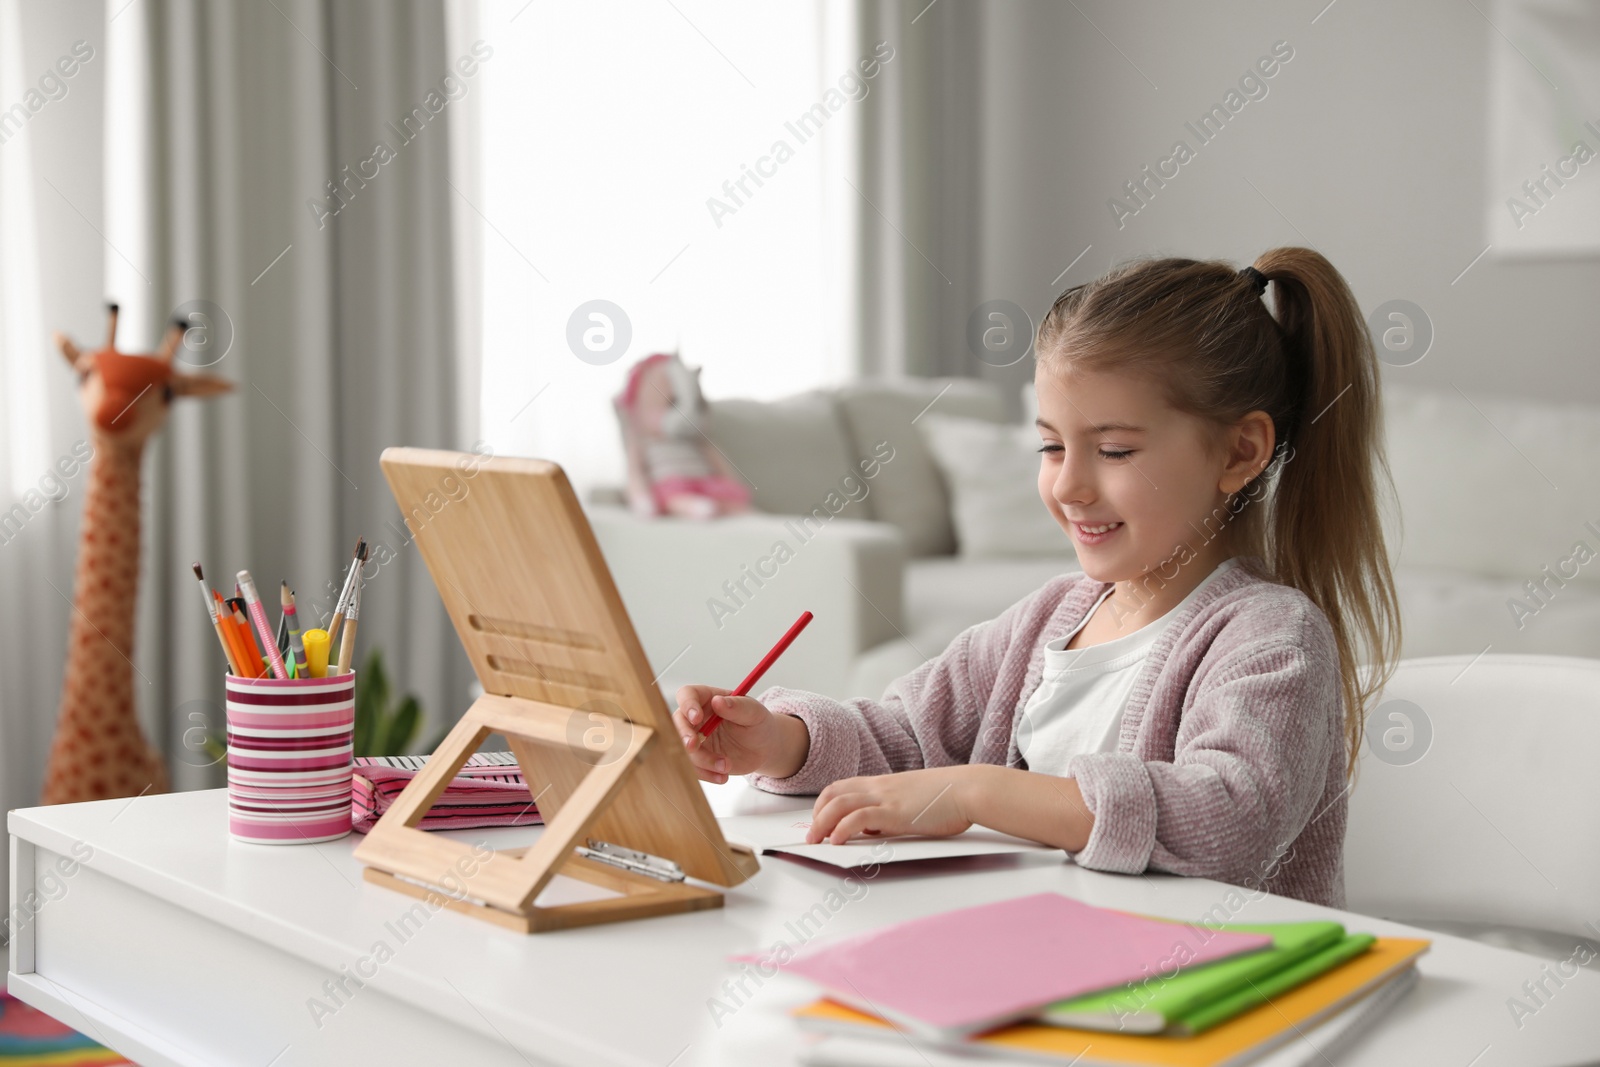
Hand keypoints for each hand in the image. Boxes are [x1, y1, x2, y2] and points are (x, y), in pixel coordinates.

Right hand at [672, 685, 798, 783]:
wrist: (764, 748)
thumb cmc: (758, 724)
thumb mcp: (754, 713)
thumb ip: (737, 707)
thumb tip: (718, 701)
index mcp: (708, 698)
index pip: (687, 695)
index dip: (687, 705)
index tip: (697, 718)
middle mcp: (697, 718)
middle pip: (678, 723)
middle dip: (683, 736)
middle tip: (694, 746)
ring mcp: (695, 739)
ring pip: (684, 749)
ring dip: (702, 760)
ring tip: (726, 766)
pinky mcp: (698, 759)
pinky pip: (692, 768)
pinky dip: (706, 774)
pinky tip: (723, 777)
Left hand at [805, 767, 976, 843]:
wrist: (969, 790)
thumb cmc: (949, 798)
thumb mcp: (912, 802)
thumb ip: (891, 811)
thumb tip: (875, 829)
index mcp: (883, 783)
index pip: (843, 787)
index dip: (825, 803)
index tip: (819, 820)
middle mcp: (879, 787)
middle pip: (834, 793)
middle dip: (817, 814)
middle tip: (811, 835)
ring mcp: (886, 798)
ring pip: (839, 804)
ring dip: (821, 823)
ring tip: (815, 841)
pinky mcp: (894, 813)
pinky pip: (858, 818)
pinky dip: (842, 828)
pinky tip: (837, 841)